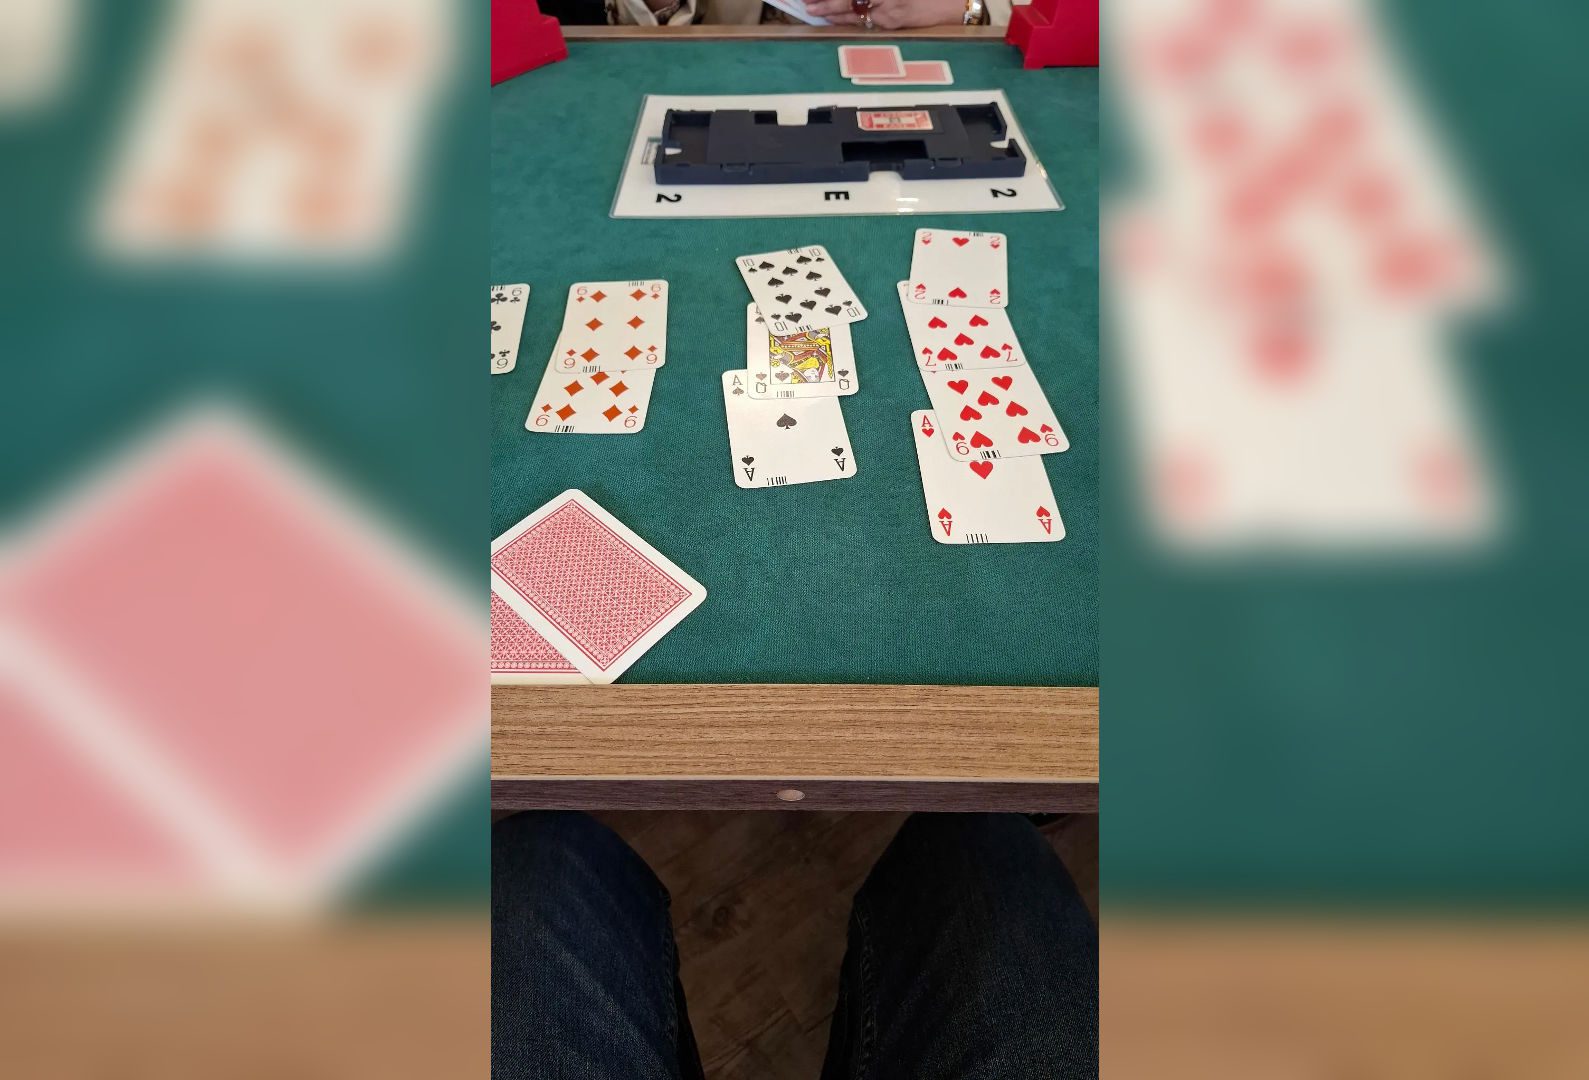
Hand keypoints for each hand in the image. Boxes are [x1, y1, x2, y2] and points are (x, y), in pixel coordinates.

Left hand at [805, 0, 967, 29]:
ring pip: (854, 12)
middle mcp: (886, 0)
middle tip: (807, 3)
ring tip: (813, 10)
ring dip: (832, 11)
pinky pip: (865, 19)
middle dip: (826, 2)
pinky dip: (848, 18)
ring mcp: (889, 13)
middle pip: (850, 0)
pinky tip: (835, 18)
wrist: (955, 2)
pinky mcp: (893, 24)